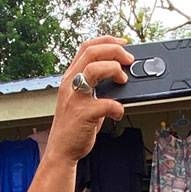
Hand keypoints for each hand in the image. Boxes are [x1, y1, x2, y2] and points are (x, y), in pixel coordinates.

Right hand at [43, 37, 131, 163]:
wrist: (61, 150)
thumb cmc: (74, 126)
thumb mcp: (81, 99)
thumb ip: (95, 86)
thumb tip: (119, 78)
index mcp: (71, 78)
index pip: (86, 47)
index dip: (107, 41)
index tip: (123, 44)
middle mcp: (71, 84)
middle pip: (92, 52)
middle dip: (115, 51)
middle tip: (129, 60)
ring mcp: (75, 98)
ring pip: (94, 69)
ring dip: (114, 70)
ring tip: (123, 81)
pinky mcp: (83, 114)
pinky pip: (105, 103)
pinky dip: (117, 107)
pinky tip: (118, 113)